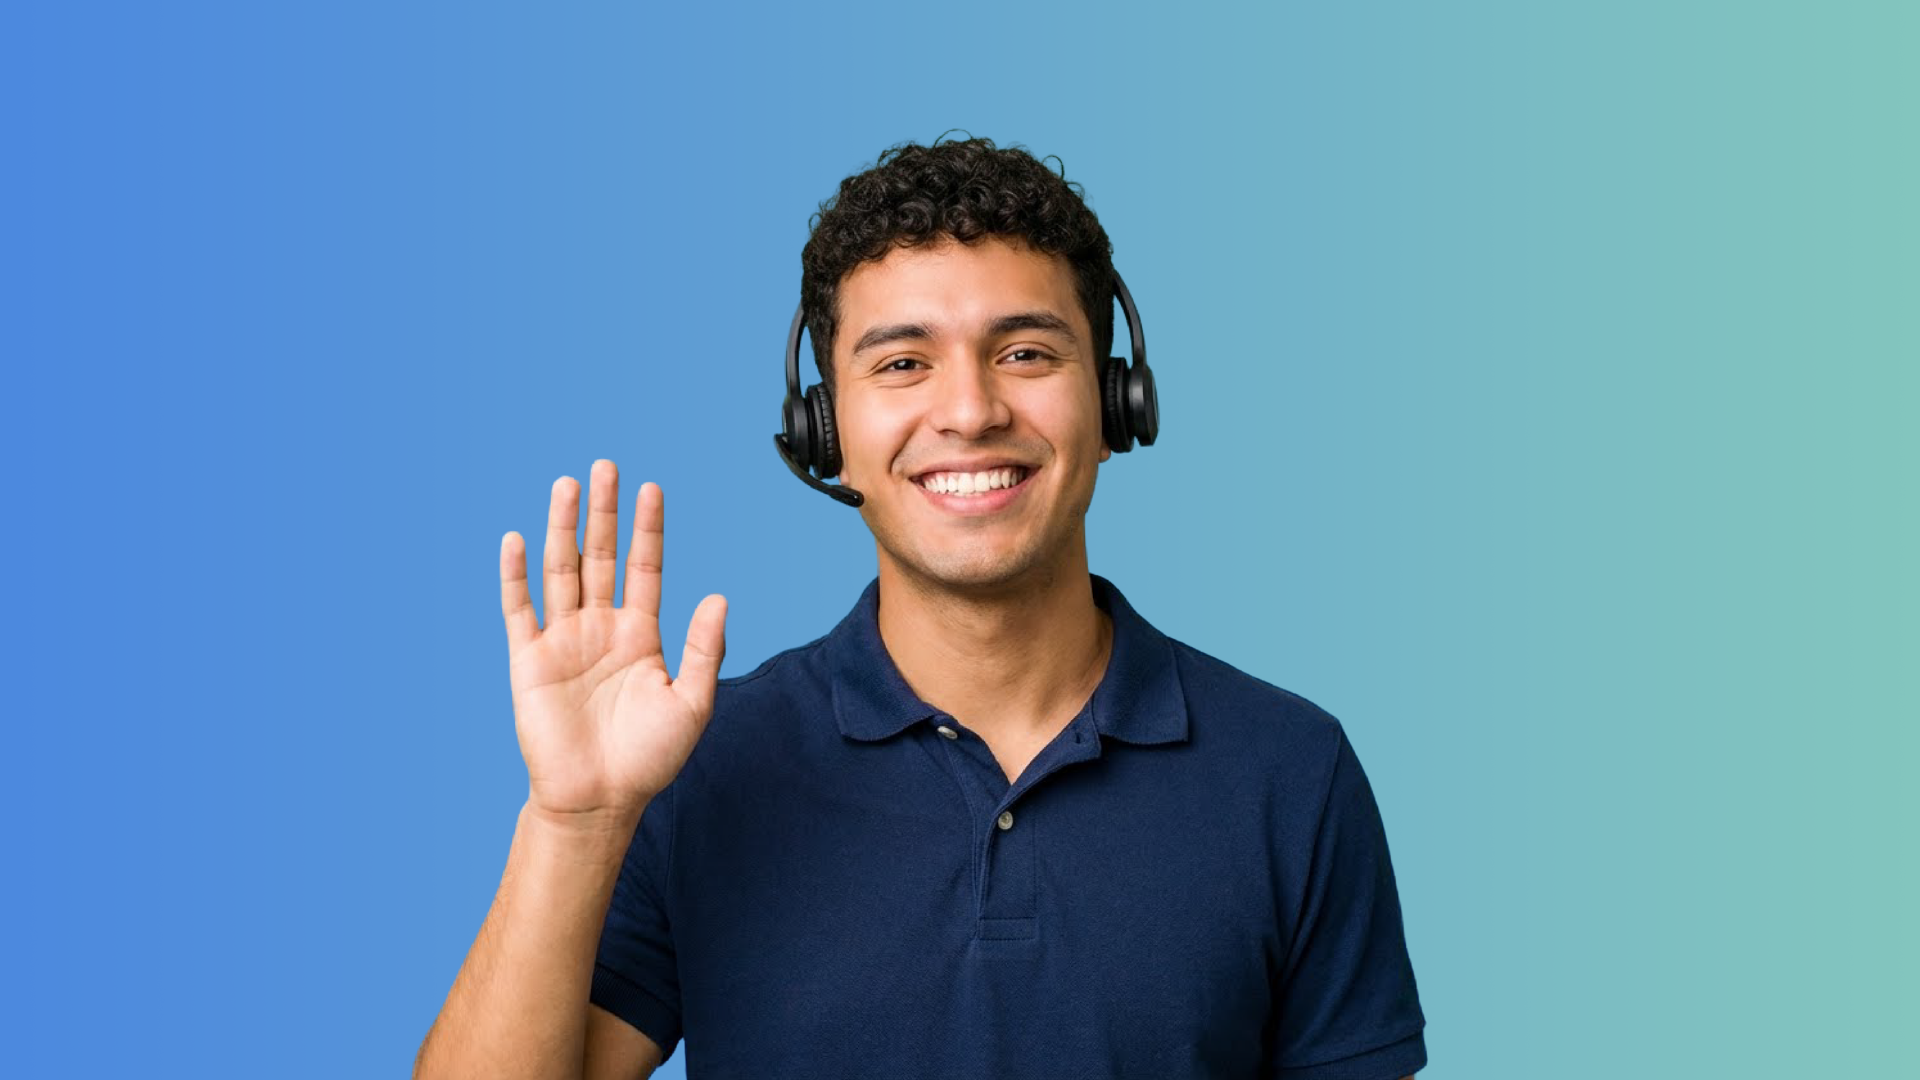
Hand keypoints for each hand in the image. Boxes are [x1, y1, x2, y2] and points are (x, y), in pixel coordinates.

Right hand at [498, 460, 726, 826]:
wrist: (599, 800)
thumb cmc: (649, 758)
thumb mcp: (691, 703)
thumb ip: (703, 649)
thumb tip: (719, 596)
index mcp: (640, 635)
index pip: (644, 568)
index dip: (647, 529)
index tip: (651, 489)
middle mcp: (600, 628)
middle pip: (601, 557)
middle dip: (604, 513)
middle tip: (606, 466)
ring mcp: (563, 641)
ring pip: (561, 571)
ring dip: (563, 528)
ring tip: (567, 485)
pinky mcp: (529, 661)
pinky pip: (520, 610)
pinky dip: (515, 575)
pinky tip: (516, 539)